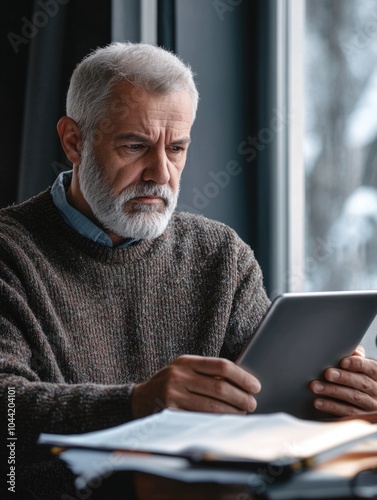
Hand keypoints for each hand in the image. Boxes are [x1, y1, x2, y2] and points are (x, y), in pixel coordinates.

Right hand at [131, 354, 260, 418]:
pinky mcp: (171, 414)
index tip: (255, 386)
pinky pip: (200, 419)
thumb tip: (241, 382)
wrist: (138, 399)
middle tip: (252, 403)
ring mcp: (174, 395)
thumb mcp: (184, 370)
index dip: (242, 377)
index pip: (221, 366)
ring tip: (242, 413)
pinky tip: (226, 421)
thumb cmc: (169, 383)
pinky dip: (217, 421)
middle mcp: (179, 376)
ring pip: (213, 406)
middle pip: (220, 387)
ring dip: (233, 412)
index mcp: (186, 362)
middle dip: (241, 397)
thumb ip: (207, 372)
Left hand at [310, 345, 376, 416]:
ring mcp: (369, 406)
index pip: (371, 368)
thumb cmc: (357, 377)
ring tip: (315, 387)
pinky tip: (318, 402)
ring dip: (332, 392)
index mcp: (376, 375)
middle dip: (343, 378)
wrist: (364, 400)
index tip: (343, 362)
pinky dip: (330, 407)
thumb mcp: (361, 367)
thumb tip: (354, 352)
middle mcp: (376, 391)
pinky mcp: (360, 417)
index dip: (358, 364)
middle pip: (362, 383)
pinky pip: (346, 413)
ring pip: (353, 398)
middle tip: (327, 374)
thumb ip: (357, 358)